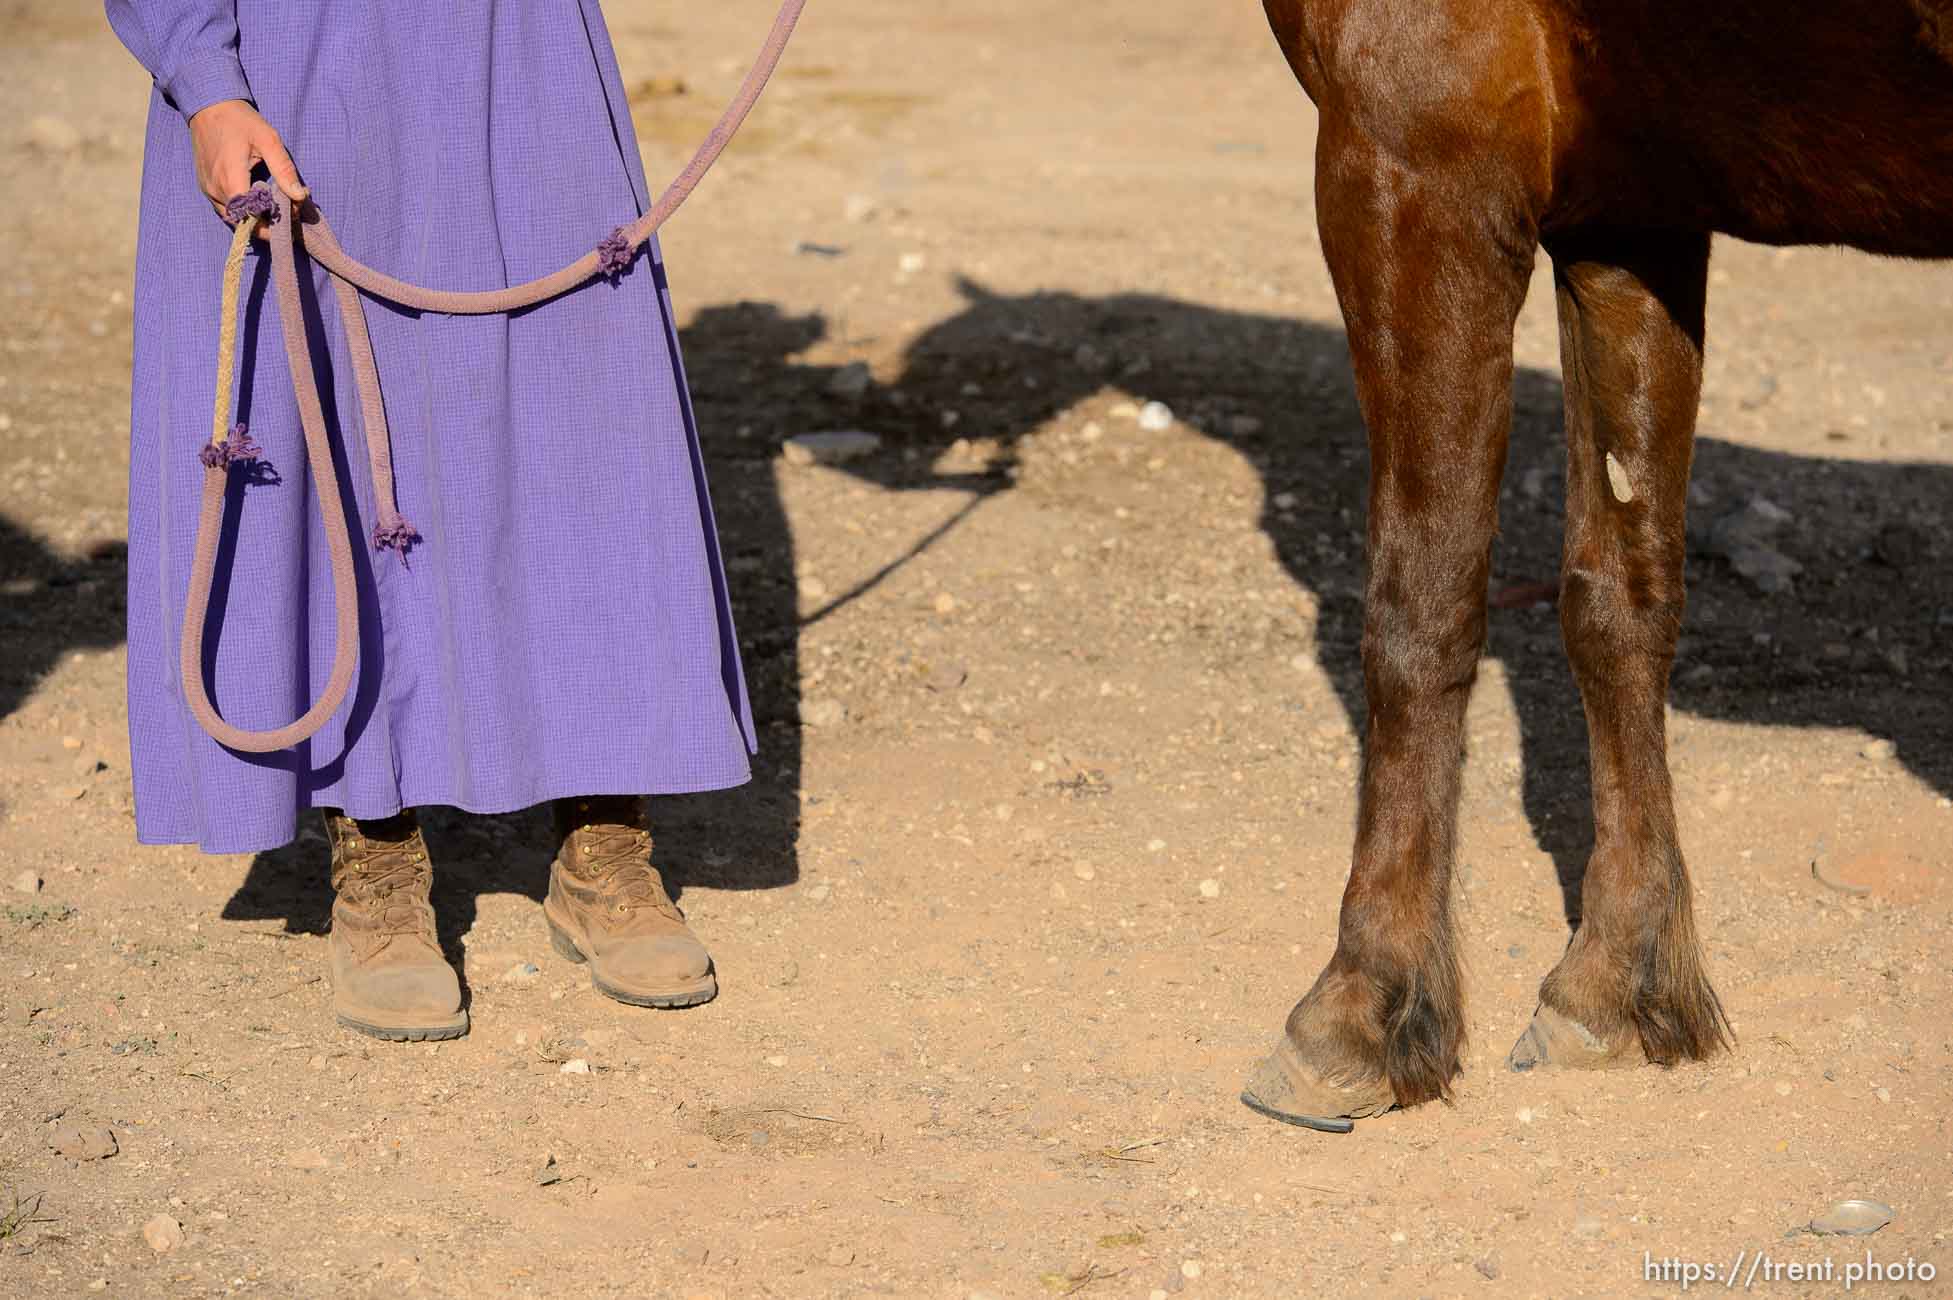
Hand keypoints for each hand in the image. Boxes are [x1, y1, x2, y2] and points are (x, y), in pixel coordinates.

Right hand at [186, 99, 307, 230]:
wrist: (209, 106)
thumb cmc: (241, 121)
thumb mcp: (268, 140)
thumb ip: (284, 169)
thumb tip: (299, 196)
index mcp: (231, 181)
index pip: (254, 220)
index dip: (274, 224)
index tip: (292, 214)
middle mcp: (216, 190)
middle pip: (244, 224)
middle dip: (268, 225)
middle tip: (288, 213)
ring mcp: (208, 190)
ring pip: (234, 220)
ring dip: (255, 220)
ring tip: (276, 209)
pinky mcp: (206, 186)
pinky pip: (225, 210)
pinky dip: (243, 212)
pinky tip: (259, 203)